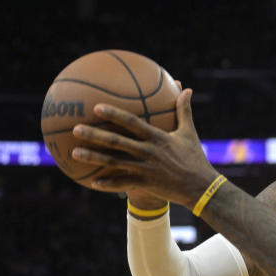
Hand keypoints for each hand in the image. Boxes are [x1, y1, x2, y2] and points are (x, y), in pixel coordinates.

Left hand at [71, 89, 218, 209]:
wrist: (201, 186)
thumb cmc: (194, 157)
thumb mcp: (189, 132)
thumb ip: (183, 110)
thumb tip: (186, 89)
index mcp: (157, 137)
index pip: (132, 122)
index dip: (114, 114)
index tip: (97, 107)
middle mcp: (148, 152)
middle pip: (116, 142)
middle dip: (95, 134)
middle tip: (76, 128)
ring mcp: (145, 169)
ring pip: (114, 163)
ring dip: (93, 158)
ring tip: (74, 153)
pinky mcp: (146, 184)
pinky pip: (122, 184)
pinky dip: (107, 183)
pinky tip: (92, 182)